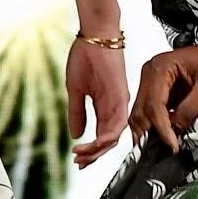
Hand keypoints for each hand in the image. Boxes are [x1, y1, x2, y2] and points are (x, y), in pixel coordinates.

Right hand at [66, 40, 129, 168]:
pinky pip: (118, 121)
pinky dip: (108, 135)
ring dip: (99, 148)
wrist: (94, 35)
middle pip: (109, 140)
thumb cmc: (85, 57)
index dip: (90, 151)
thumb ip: (77, 112)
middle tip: (79, 163)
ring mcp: (119, 102)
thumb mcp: (76, 90)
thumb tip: (76, 134)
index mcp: (105, 106)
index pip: (101, 136)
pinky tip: (96, 142)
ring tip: (82, 155)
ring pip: (115, 135)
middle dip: (94, 155)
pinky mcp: (121, 95)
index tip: (77, 160)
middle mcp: (115, 107)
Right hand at [129, 39, 197, 153]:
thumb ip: (191, 108)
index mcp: (161, 67)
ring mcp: (152, 83)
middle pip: (141, 110)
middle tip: (161, 153)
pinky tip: (162, 140)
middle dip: (149, 133)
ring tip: (160, 150)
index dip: (162, 128)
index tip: (172, 146)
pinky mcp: (157, 91)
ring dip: (148, 133)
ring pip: (141, 114)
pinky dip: (154, 127)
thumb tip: (175, 131)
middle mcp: (150, 73)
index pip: (154, 104)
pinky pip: (150, 113)